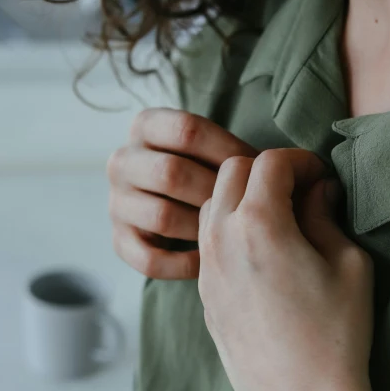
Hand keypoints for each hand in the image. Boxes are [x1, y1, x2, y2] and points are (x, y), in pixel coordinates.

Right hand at [107, 107, 259, 278]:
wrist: (179, 212)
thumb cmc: (212, 175)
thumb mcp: (215, 150)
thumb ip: (236, 153)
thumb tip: (272, 164)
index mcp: (146, 126)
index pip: (186, 130)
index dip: (228, 151)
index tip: (259, 169)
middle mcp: (123, 161)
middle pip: (170, 173)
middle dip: (215, 192)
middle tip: (247, 206)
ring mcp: (116, 202)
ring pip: (160, 217)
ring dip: (201, 228)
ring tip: (231, 234)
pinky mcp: (118, 241)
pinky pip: (149, 259)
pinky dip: (183, 264)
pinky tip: (209, 262)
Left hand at [197, 149, 375, 390]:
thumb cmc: (334, 334)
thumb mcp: (349, 265)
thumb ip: (326, 216)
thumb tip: (318, 191)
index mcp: (259, 223)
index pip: (271, 162)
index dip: (301, 161)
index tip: (321, 179)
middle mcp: (222, 239)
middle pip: (231, 172)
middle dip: (266, 170)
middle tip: (299, 192)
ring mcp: (207, 268)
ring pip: (211, 204)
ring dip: (241, 197)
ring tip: (278, 219)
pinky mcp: (204, 294)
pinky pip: (207, 240)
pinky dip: (229, 228)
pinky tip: (260, 252)